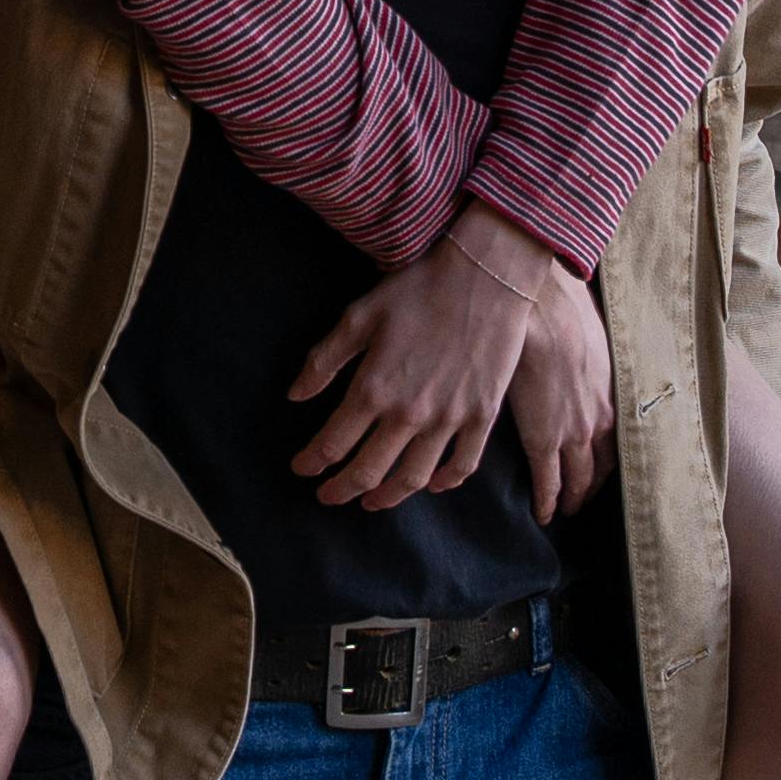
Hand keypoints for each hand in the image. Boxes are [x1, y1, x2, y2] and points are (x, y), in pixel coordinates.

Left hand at [287, 230, 536, 508]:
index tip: (301, 469)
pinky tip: (430, 485)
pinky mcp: (482, 416)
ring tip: (371, 502)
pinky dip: (444, 483)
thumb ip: (324, 361)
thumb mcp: (359, 316)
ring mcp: (449, 419)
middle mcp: (409, 414)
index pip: (332, 443)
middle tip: (327, 497)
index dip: (312, 462)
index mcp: (373, 389)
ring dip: (386, 497)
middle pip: (368, 471)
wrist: (484, 277)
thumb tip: (295, 396)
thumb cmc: (418, 291)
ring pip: (412, 478)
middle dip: (341, 490)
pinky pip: (462, 465)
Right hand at [505, 259, 611, 512]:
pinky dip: (547, 501)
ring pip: (578, 479)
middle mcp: (601, 422)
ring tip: (564, 511)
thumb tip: (583, 342)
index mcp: (612, 396)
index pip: (616, 441)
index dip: (609, 462)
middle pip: (602, 467)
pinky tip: (542, 514)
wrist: (544, 314)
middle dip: (593, 487)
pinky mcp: (544, 440)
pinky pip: (548, 481)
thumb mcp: (590, 333)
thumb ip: (589, 350)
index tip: (601, 473)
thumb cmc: (564, 311)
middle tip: (584, 501)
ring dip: (572, 498)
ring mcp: (573, 434)